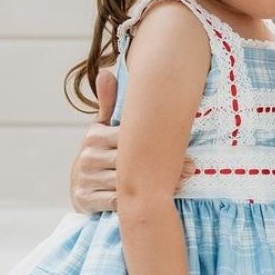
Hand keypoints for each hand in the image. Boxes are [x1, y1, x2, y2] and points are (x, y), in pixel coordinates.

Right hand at [68, 69, 190, 213]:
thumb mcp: (104, 127)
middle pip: (132, 162)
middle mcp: (86, 157)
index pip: (130, 138)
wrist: (83, 186)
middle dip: (163, 167)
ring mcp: (84, 179)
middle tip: (191, 167)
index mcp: (93, 136)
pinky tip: (156, 199)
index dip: (158, 145)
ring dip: (156, 186)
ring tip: (182, 182)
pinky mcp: (84, 200)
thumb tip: (106, 72)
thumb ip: (109, 103)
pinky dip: (138, 202)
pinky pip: (118, 202)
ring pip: (128, 184)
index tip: (181, 148)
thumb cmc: (102, 151)